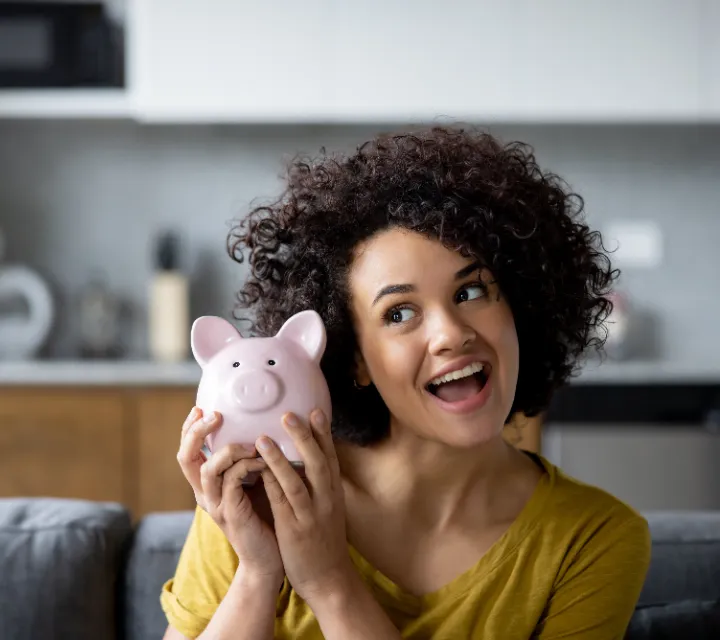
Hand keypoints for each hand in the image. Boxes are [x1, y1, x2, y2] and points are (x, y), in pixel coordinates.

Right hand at [176, 407, 283, 581]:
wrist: (270, 557)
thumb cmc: (265, 513)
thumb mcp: (254, 479)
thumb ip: (249, 457)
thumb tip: (261, 423)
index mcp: (206, 484)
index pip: (187, 451)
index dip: (188, 428)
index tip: (200, 407)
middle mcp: (204, 493)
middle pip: (186, 457)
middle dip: (197, 432)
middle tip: (215, 415)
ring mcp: (215, 505)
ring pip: (208, 469)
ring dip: (229, 449)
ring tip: (250, 443)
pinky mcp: (230, 515)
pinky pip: (232, 482)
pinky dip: (246, 466)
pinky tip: (263, 461)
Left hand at [256, 409, 354, 605]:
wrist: (329, 579)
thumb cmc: (324, 540)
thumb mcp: (330, 508)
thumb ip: (321, 484)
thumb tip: (311, 459)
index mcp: (334, 493)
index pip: (330, 457)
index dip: (323, 433)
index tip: (316, 410)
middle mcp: (326, 499)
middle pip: (318, 462)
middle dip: (304, 436)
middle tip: (289, 414)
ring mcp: (311, 514)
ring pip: (296, 481)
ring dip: (280, 458)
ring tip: (263, 437)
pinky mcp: (294, 530)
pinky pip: (281, 503)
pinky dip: (270, 484)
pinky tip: (257, 470)